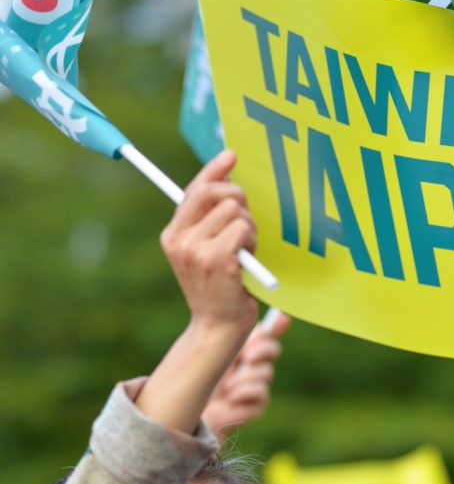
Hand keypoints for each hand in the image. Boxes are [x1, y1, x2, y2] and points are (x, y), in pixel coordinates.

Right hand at [134, 151, 259, 432]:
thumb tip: (227, 180)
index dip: (214, 169)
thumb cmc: (219, 289)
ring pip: (234, 211)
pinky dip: (252, 242)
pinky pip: (243, 229)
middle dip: (239, 201)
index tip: (232, 155)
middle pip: (216, 192)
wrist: (217, 329)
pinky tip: (247, 261)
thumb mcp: (206, 251)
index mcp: (173, 234)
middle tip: (246, 226)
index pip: (193, 189)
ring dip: (249, 228)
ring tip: (245, 252)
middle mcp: (178, 239)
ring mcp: (195, 249)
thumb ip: (210, 221)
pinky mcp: (216, 259)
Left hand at [202, 311, 290, 442]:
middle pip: (273, 350)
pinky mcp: (257, 406)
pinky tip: (229, 398)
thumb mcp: (215, 355)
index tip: (282, 318)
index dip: (277, 326)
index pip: (266, 335)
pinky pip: (261, 392)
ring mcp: (258, 386)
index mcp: (243, 351)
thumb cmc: (198, 382)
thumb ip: (233, 338)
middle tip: (248, 356)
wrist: (190, 412)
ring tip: (225, 386)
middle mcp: (254, 367)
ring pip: (265, 372)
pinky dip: (242, 393)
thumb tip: (252, 320)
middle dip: (263, 350)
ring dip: (244, 377)